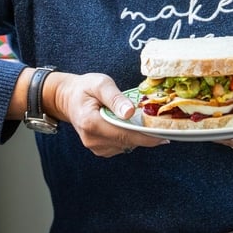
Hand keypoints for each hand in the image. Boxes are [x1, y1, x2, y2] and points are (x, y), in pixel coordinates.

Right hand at [44, 71, 168, 156]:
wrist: (68, 98)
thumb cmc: (85, 88)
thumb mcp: (100, 83)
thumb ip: (115, 97)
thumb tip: (130, 112)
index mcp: (91, 123)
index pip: (124, 134)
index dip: (146, 137)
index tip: (164, 135)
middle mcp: (92, 139)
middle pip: (127, 142)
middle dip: (146, 134)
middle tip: (163, 125)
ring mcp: (95, 147)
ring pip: (126, 145)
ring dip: (138, 135)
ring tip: (144, 121)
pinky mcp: (100, 149)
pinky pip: (121, 146)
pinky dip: (130, 137)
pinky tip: (131, 125)